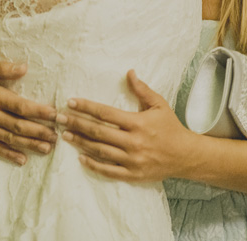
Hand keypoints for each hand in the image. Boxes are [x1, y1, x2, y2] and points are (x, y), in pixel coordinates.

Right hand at [0, 57, 58, 164]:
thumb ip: (3, 68)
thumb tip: (24, 67)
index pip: (22, 106)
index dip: (40, 112)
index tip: (55, 115)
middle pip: (20, 126)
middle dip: (41, 131)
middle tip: (58, 136)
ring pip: (10, 139)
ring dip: (30, 144)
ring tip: (47, 148)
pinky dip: (8, 154)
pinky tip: (22, 159)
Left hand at [58, 70, 192, 182]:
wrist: (187, 156)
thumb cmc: (171, 127)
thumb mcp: (159, 104)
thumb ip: (142, 89)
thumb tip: (129, 72)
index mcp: (138, 123)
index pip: (106, 113)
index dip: (86, 107)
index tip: (70, 102)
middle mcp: (133, 142)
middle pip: (98, 132)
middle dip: (76, 124)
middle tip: (59, 118)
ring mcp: (132, 160)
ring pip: (100, 150)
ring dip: (80, 143)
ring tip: (65, 135)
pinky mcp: (133, 174)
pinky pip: (109, 170)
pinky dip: (94, 165)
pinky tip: (81, 158)